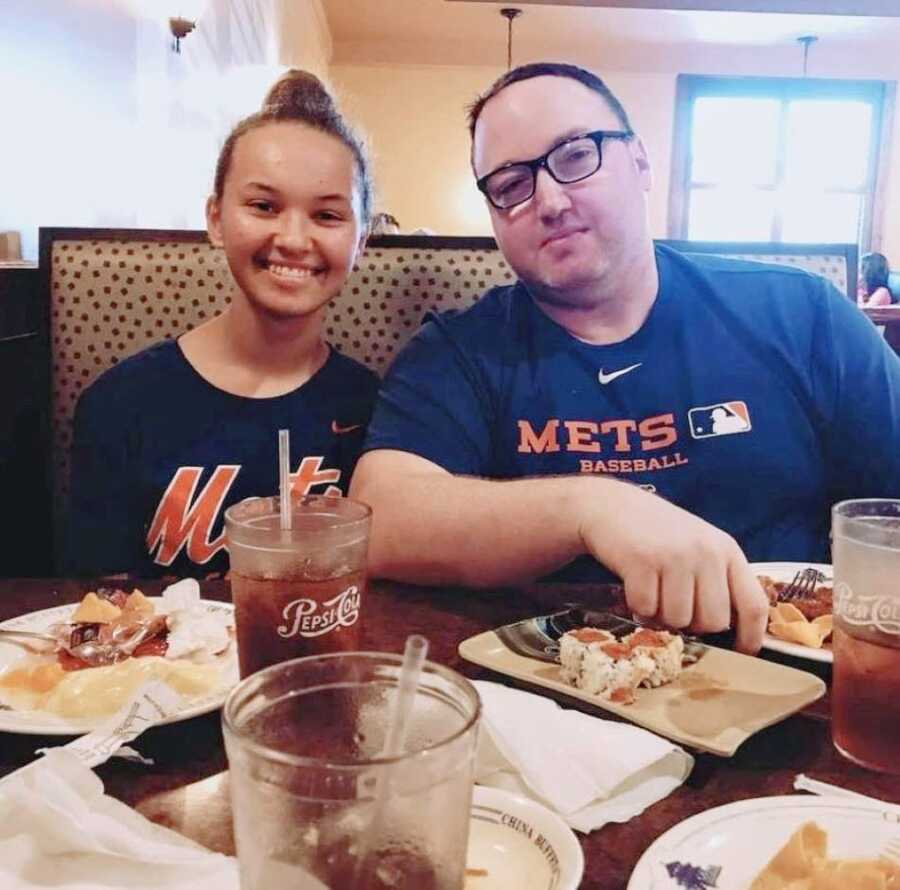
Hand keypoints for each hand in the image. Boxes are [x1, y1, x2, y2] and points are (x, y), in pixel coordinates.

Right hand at [578, 482, 767, 652]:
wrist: (610, 505)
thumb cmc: (656, 532)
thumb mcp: (698, 546)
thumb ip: (717, 579)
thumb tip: (726, 630)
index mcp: (726, 550)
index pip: (753, 604)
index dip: (750, 637)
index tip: (740, 652)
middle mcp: (706, 552)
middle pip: (713, 621)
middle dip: (692, 625)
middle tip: (674, 606)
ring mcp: (674, 556)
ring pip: (678, 619)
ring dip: (661, 615)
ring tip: (653, 591)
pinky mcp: (642, 561)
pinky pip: (646, 609)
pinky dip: (637, 605)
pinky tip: (634, 585)